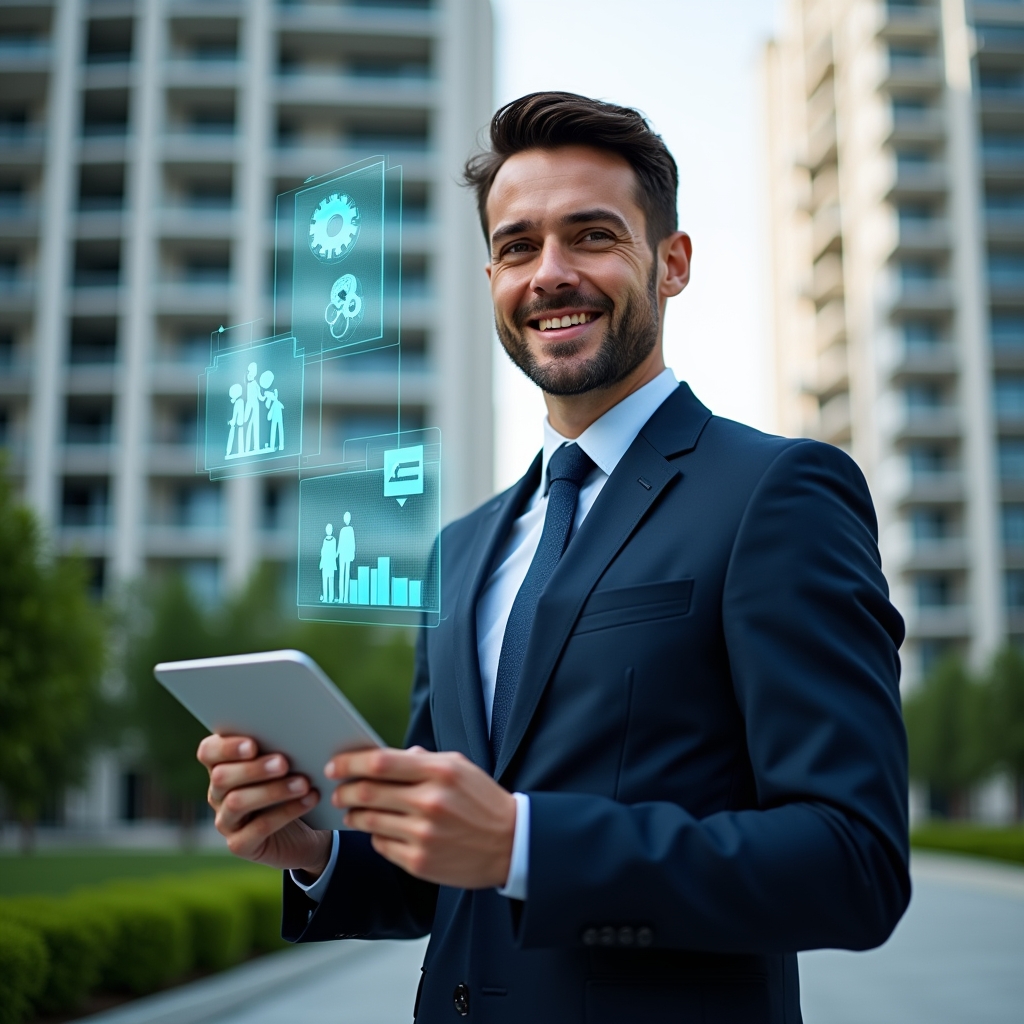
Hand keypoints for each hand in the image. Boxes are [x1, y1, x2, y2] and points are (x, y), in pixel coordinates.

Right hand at [197, 734, 331, 877]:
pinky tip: (309, 800)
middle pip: (221, 777)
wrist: (302, 831)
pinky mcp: (240, 844)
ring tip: (303, 783)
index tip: (253, 744)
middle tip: (284, 763)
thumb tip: (293, 727)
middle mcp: (217, 793)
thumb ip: (278, 746)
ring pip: (237, 802)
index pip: (208, 751)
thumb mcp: (284, 763)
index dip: (226, 747)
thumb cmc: (290, 783)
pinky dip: (286, 812)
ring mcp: (226, 821)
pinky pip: (259, 828)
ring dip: (273, 790)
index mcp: (221, 765)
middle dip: (254, 769)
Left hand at [324, 746, 516, 889]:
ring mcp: (423, 835)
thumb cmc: (483, 800)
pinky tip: (380, 830)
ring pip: (369, 822)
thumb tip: (383, 758)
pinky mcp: (420, 862)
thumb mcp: (459, 768)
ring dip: (354, 814)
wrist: (512, 844)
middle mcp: (430, 803)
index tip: (334, 765)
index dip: (351, 762)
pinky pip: (381, 845)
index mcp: (439, 772)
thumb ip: (422, 759)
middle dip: (344, 790)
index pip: (381, 762)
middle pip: (367, 793)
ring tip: (353, 810)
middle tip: (337, 790)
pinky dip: (375, 835)